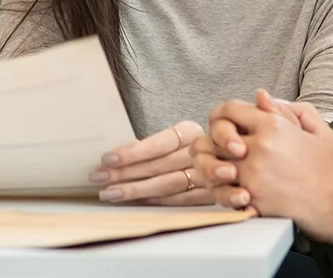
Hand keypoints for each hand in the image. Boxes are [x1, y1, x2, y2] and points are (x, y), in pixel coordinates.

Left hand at [89, 120, 210, 204]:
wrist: (234, 152)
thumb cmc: (194, 143)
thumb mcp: (179, 134)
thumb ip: (153, 144)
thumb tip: (116, 156)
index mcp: (191, 131)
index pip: (158, 143)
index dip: (132, 152)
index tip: (107, 158)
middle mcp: (201, 152)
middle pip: (158, 166)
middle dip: (125, 173)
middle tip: (98, 177)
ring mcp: (209, 175)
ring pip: (167, 185)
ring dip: (135, 190)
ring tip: (110, 193)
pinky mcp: (212, 194)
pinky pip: (180, 200)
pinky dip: (157, 201)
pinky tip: (137, 202)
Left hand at [195, 91, 332, 243]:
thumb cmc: (328, 168)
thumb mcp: (317, 130)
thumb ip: (288, 109)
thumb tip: (261, 96)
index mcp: (272, 126)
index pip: (230, 110)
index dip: (226, 115)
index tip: (231, 124)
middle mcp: (258, 148)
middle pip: (217, 137)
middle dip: (219, 141)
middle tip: (228, 149)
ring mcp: (252, 175)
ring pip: (215, 164)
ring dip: (218, 165)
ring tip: (229, 169)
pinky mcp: (251, 199)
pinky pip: (223, 190)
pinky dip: (224, 188)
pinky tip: (235, 188)